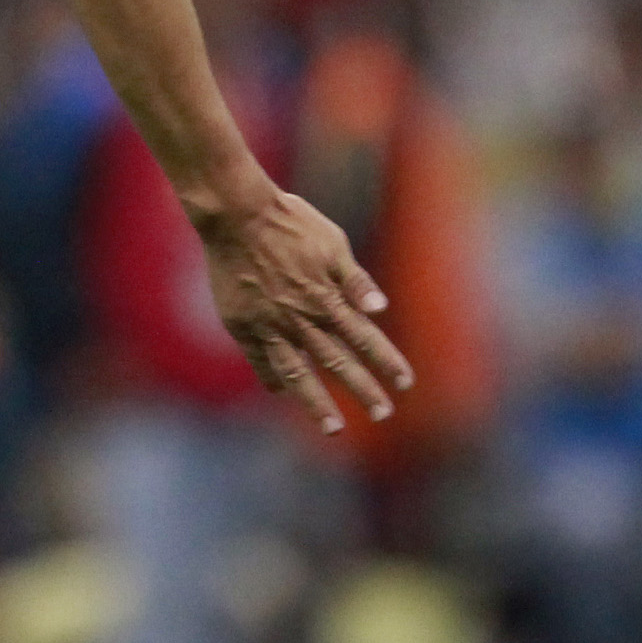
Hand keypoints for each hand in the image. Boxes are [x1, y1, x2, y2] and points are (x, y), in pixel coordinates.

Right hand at [198, 189, 414, 432]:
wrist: (236, 214)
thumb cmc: (289, 221)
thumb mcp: (331, 242)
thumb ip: (354, 279)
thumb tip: (379, 308)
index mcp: (327, 297)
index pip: (365, 337)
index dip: (386, 361)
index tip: (405, 383)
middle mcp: (302, 317)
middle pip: (338, 362)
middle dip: (363, 390)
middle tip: (383, 414)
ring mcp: (271, 324)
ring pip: (299, 372)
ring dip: (318, 402)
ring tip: (333, 428)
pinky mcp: (243, 325)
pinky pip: (260, 359)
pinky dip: (272, 377)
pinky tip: (280, 392)